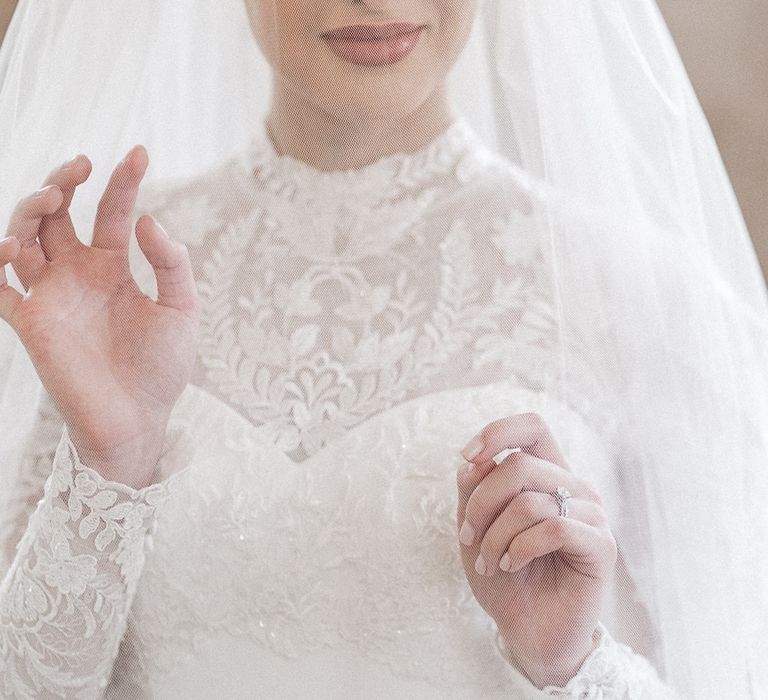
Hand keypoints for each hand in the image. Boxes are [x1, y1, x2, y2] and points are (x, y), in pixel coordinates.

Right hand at [0, 147, 200, 487]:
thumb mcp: (182, 309)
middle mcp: (77, 274)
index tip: (140, 152)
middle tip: (81, 167)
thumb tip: (146, 219)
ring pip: (24, 236)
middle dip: (62, 180)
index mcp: (113, 267)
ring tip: (56, 197)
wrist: (139, 418)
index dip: (122, 181)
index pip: (111, 212)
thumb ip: (171, 264)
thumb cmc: (162, 367)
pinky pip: (0, 288)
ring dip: (30, 209)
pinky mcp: (31, 323)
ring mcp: (51, 296)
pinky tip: (15, 248)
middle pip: (55, 212)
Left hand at [455, 413, 616, 687]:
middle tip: (467, 536)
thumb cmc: (502, 576)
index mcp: (546, 475)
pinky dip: (520, 548)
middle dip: (481, 503)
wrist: (526, 632)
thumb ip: (473, 490)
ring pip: (530, 501)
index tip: (467, 457)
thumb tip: (475, 460)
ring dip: (494, 535)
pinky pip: (553, 528)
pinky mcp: (601, 545)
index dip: (497, 432)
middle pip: (520, 465)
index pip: (532, 427)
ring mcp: (590, 515)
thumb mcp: (474, 529)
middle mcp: (572, 487)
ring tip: (489, 562)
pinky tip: (512, 565)